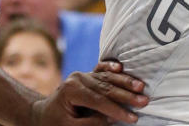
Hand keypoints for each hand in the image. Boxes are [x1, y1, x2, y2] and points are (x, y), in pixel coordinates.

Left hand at [31, 61, 147, 124]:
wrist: (44, 113)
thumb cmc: (55, 122)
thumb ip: (89, 123)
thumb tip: (111, 119)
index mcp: (71, 90)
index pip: (99, 101)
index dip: (117, 110)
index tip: (132, 118)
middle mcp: (78, 78)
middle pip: (106, 87)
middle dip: (126, 95)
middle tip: (144, 101)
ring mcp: (83, 74)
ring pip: (107, 78)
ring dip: (126, 82)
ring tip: (141, 86)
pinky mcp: (88, 74)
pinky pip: (102, 69)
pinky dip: (112, 68)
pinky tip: (121, 67)